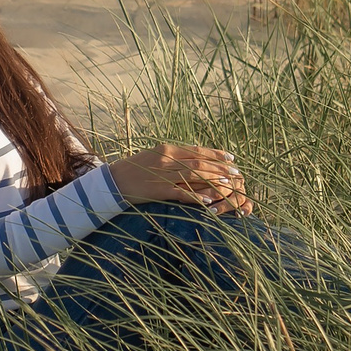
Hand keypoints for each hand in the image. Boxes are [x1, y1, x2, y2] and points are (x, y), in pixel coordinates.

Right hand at [108, 143, 250, 216]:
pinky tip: (209, 201)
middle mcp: (166, 159)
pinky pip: (181, 193)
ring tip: (229, 184)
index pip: (196, 150)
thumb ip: (174, 155)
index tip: (231, 158)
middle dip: (220, 167)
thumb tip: (195, 154)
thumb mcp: (155, 156)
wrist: (114, 180)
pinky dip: (196, 196)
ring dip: (213, 180)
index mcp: (166, 149)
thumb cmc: (135, 168)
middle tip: (236, 173)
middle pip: (199, 162)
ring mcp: (163, 175)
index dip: (216, 154)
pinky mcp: (159, 190)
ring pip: (193, 175)